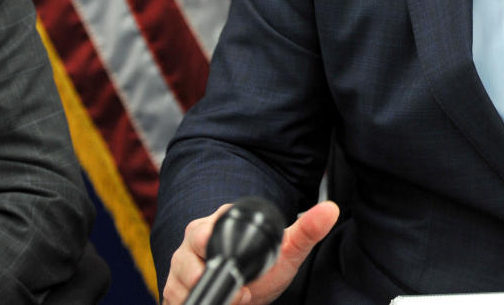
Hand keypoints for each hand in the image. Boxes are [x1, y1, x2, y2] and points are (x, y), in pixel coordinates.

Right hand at [161, 200, 339, 304]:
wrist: (251, 295)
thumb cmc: (266, 267)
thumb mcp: (288, 251)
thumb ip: (308, 230)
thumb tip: (330, 209)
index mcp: (219, 221)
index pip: (209, 227)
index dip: (221, 249)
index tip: (240, 274)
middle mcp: (195, 239)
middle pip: (188, 253)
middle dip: (209, 276)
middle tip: (240, 293)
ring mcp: (182, 263)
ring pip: (179, 279)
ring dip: (204, 293)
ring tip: (234, 300)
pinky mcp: (173, 286)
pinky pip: (172, 296)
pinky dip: (190, 304)